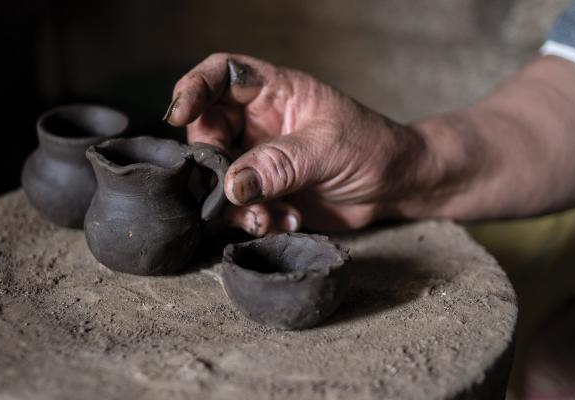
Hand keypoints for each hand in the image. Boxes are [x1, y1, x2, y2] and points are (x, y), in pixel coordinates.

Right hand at [164, 53, 431, 234]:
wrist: (396, 188)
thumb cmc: (373, 149)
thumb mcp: (330, 149)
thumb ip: (281, 164)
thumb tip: (232, 184)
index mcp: (274, 93)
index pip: (221, 75)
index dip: (193, 88)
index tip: (178, 114)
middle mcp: (258, 123)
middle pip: (206, 131)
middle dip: (212, 163)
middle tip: (232, 188)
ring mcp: (259, 160)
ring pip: (217, 176)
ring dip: (233, 203)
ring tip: (266, 217)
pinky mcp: (265, 194)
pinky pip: (237, 207)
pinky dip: (252, 220)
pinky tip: (283, 222)